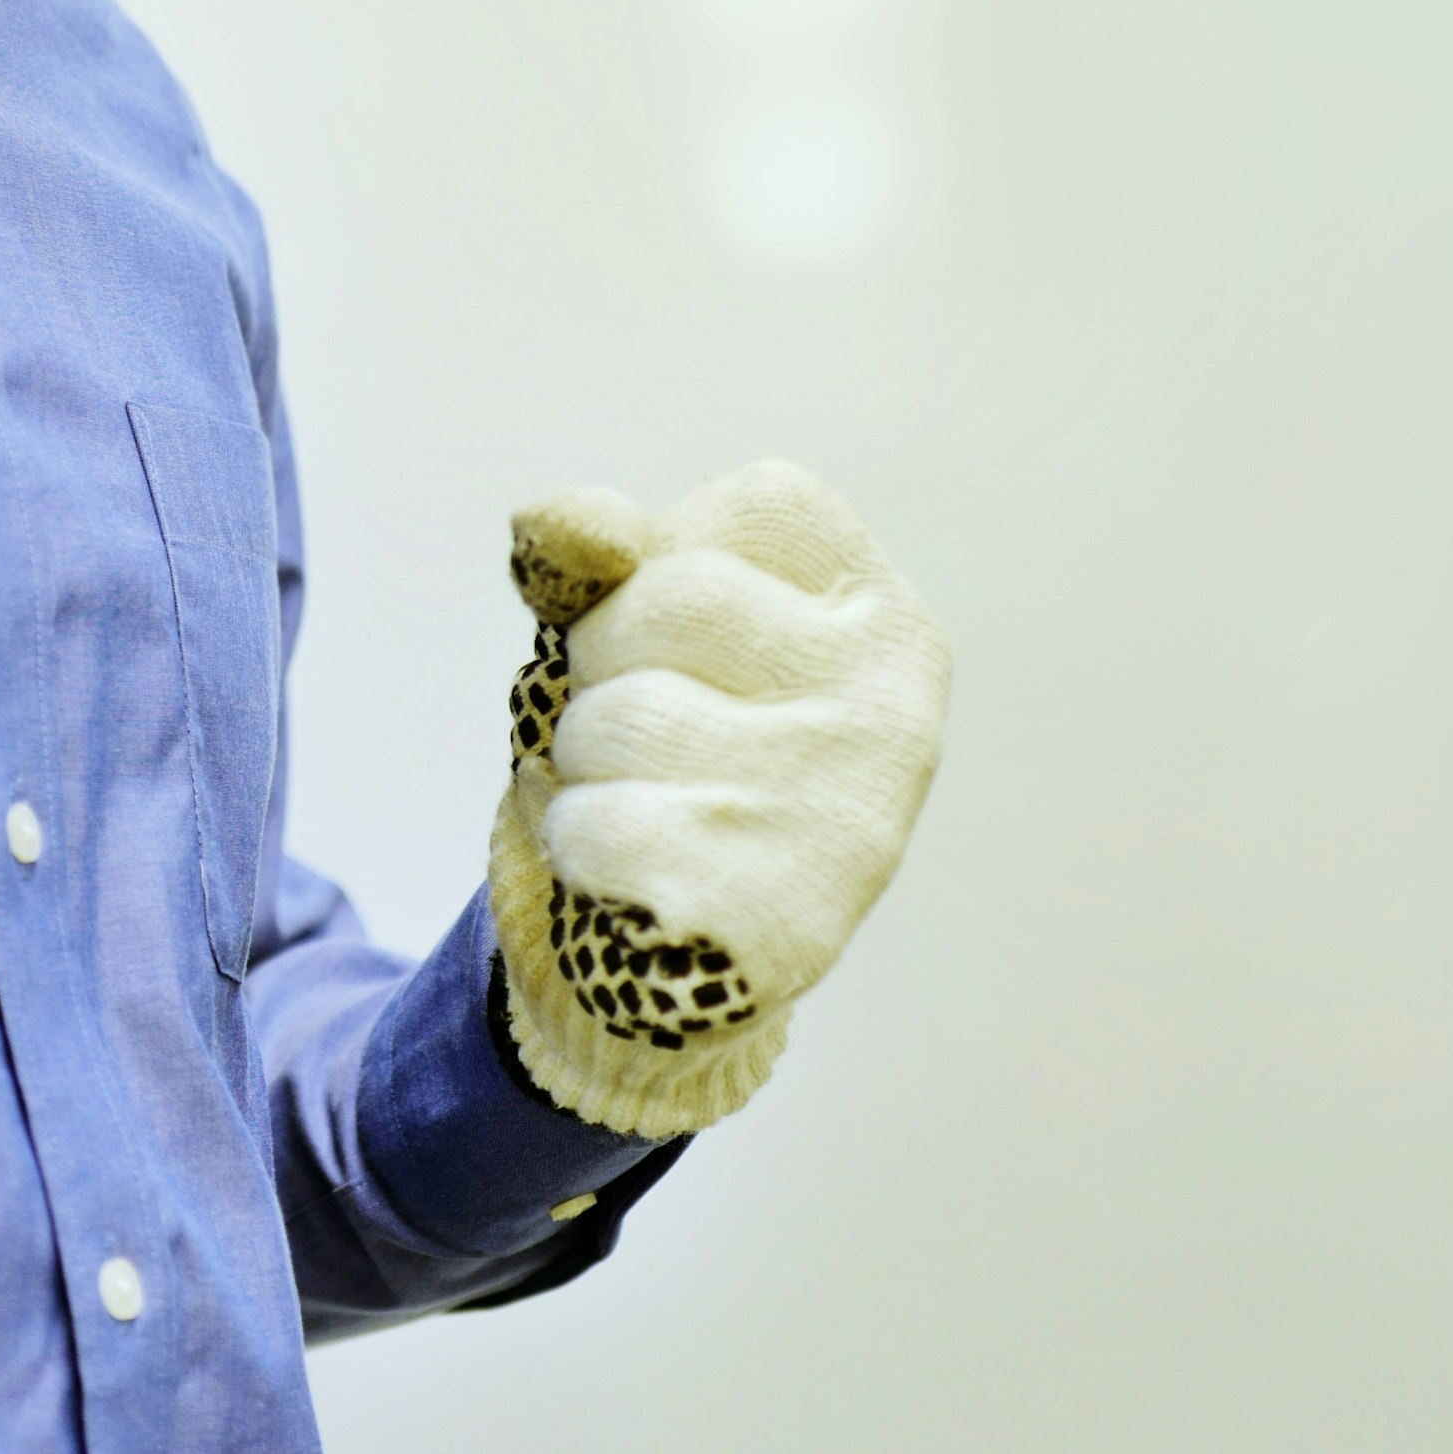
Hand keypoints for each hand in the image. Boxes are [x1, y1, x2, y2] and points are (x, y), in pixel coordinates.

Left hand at [488, 459, 949, 1137]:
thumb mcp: (639, 628)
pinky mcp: (772, 916)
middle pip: (679, 597)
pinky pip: (600, 827)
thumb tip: (561, 520)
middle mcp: (891, 709)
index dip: (671, 560)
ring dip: (579, 760)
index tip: (685, 642)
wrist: (674, 954)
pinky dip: (575, 843)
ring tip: (636, 798)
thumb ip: (603, 552)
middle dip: (605, 659)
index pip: (765, 498)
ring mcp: (841, 813)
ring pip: (622, 715)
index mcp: (885, 620)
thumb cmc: (667, 758)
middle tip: (640, 731)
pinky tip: (629, 869)